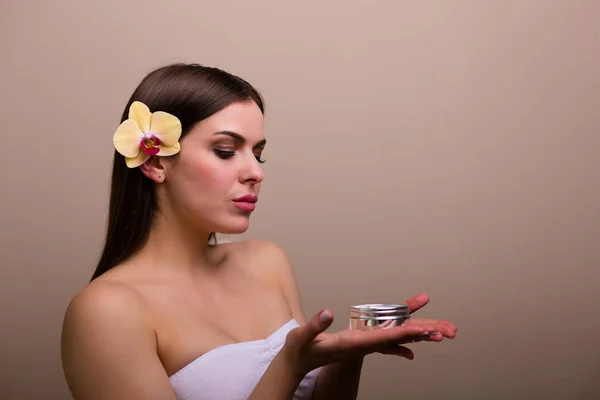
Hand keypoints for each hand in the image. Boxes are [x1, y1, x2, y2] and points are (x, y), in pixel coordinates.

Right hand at [283, 308, 450, 376]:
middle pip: (399, 338)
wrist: (297, 363)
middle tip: (450, 331)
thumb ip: (315, 326)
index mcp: (353, 344)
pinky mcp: (361, 342)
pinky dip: (404, 334)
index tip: (424, 329)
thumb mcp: (303, 337)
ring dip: (419, 333)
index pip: (384, 338)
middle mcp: (363, 346)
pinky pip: (388, 337)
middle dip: (424, 333)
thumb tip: (328, 313)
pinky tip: (417, 338)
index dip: (405, 332)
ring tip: (444, 331)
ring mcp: (364, 344)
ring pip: (397, 337)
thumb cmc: (299, 350)